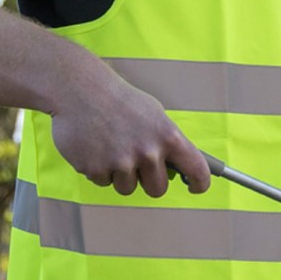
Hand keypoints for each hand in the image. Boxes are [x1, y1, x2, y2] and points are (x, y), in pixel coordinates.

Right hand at [49, 64, 209, 197]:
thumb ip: (167, 142)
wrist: (80, 90)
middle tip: (138, 166)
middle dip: (149, 181)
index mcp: (169, 137)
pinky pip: (103, 181)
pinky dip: (99, 169)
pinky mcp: (95, 168)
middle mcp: (148, 152)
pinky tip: (95, 147)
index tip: (196, 187)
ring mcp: (121, 162)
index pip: (197, 170)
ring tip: (112, 149)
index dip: (200, 184)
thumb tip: (179, 166)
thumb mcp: (155, 115)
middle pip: (157, 190)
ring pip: (128, 188)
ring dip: (121, 175)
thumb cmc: (121, 102)